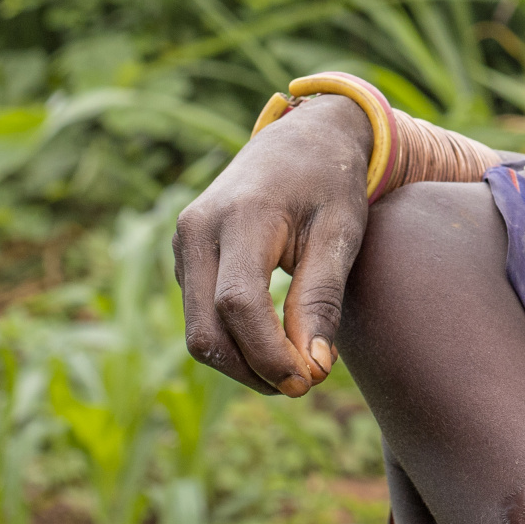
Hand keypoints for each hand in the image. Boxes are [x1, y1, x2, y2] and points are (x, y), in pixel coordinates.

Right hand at [171, 95, 371, 394]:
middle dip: (254, 371)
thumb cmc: (329, 184)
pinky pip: (200, 317)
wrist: (300, 141)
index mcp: (241, 215)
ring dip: (243, 363)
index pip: (240, 304)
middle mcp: (198, 229)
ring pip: (199, 332)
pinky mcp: (186, 257)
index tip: (308, 380)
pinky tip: (275, 341)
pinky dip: (234, 342)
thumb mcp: (340, 233)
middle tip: (305, 382)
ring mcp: (184, 243)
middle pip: (207, 331)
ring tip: (297, 364)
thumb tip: (312, 370)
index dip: (270, 354)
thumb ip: (322, 299)